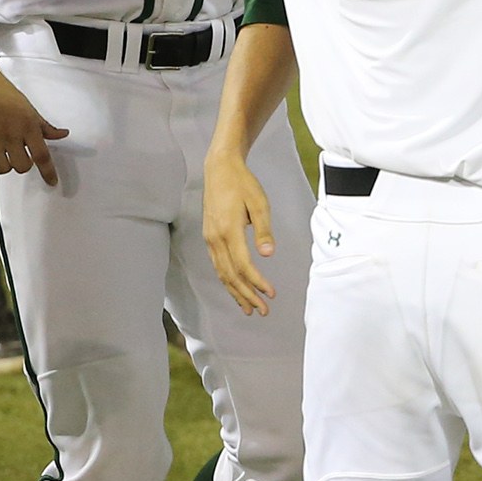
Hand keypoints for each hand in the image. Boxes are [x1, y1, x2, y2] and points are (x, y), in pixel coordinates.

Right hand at [0, 61, 66, 181]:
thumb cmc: (1, 91)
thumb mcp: (28, 107)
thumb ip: (44, 126)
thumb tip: (63, 134)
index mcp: (27, 126)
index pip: (42, 155)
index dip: (48, 172)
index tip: (52, 182)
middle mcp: (10, 135)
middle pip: (22, 166)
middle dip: (23, 164)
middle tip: (19, 156)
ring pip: (3, 169)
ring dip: (5, 166)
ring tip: (2, 156)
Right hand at [203, 144, 276, 314]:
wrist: (220, 169)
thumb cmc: (243, 184)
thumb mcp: (259, 203)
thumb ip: (264, 230)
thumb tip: (268, 254)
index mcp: (229, 230)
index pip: (243, 265)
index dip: (257, 282)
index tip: (271, 294)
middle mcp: (216, 238)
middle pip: (231, 275)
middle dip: (247, 295)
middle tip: (263, 311)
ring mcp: (210, 239)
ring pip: (222, 273)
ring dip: (236, 293)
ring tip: (249, 309)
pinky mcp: (210, 237)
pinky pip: (218, 266)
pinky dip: (228, 281)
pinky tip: (236, 289)